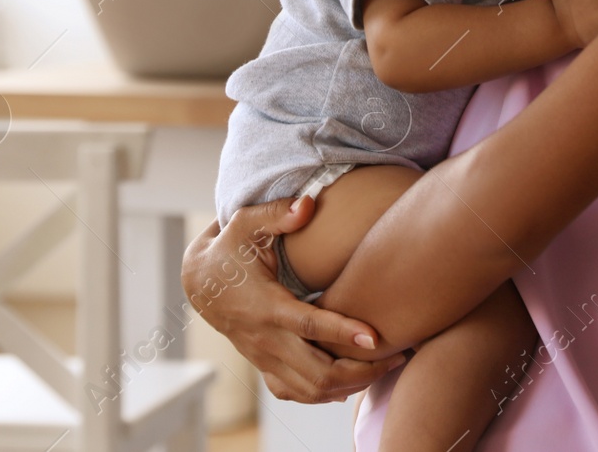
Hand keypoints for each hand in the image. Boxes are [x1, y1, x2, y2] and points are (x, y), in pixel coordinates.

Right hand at [181, 195, 406, 402]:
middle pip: (317, 372)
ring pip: (310, 390)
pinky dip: (326, 394)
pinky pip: (296, 393)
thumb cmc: (229, 248)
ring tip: (386, 367)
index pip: (308, 325)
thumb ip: (277, 214)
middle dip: (361, 370)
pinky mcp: (264, 366)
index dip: (342, 332)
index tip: (375, 336)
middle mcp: (266, 339)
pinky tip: (354, 382)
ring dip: (351, 385)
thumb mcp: (245, 224)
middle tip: (399, 355)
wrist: (198, 282)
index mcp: (265, 306)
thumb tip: (308, 203)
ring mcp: (264, 358)